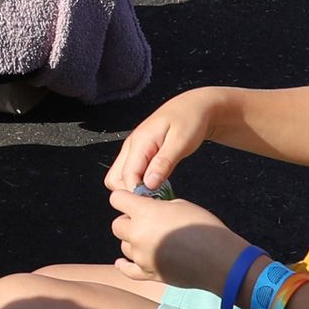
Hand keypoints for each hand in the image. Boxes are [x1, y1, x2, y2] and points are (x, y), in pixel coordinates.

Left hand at [105, 187, 237, 292]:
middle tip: (146, 221)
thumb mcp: (181, 205)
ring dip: (132, 241)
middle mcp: (137, 234)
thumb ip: (159, 206)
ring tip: (150, 240)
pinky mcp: (148, 273)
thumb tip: (150, 209)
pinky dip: (125, 264)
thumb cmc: (204, 227)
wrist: (219, 259)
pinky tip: (122, 261)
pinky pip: (127, 270)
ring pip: (124, 246)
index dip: (125, 198)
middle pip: (117, 225)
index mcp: (144, 212)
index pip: (117, 199)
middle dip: (128, 220)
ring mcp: (141, 256)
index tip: (134, 200)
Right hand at [106, 88, 221, 201]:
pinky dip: (140, 183)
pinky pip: (131, 173)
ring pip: (120, 177)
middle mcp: (131, 146)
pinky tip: (157, 185)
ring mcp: (133, 149)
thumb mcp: (181, 142)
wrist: (194, 106)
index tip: (155, 202)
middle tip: (155, 198)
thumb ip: (164, 163)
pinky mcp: (139, 153)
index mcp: (140, 142)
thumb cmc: (190, 121)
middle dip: (131, 192)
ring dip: (134, 188)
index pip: (126, 175)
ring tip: (157, 193)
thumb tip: (148, 184)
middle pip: (115, 179)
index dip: (138, 192)